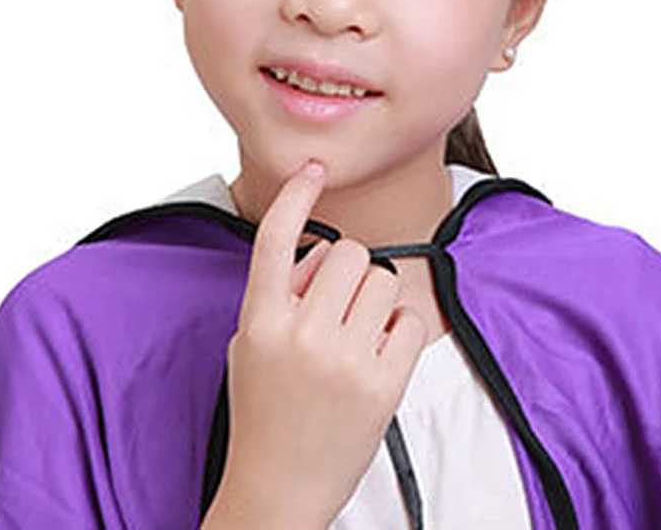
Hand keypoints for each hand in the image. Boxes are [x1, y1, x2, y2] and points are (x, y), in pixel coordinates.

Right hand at [205, 161, 428, 529]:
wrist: (277, 493)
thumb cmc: (264, 412)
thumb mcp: (252, 345)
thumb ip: (283, 291)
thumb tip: (327, 248)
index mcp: (260, 321)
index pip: (275, 241)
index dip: (294, 197)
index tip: (312, 168)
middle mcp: (299, 334)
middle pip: (348, 253)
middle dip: (349, 272)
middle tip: (339, 309)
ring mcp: (342, 360)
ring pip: (382, 280)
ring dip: (375, 300)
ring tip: (357, 337)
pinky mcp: (381, 385)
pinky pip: (408, 319)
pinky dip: (399, 331)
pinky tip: (379, 356)